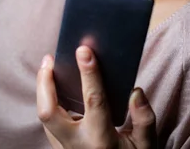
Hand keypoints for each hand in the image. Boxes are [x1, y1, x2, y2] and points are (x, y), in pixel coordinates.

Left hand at [36, 46, 156, 148]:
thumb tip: (135, 91)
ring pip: (44, 117)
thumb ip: (144, 119)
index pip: (92, 101)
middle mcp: (76, 145)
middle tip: (49, 59)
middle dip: (44, 83)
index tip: (84, 50)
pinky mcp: (59, 148)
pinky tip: (55, 86)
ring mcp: (64, 148)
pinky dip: (49, 101)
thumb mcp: (147, 146)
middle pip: (48, 112)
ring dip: (43, 90)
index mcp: (100, 140)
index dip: (88, 73)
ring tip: (49, 66)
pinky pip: (49, 123)